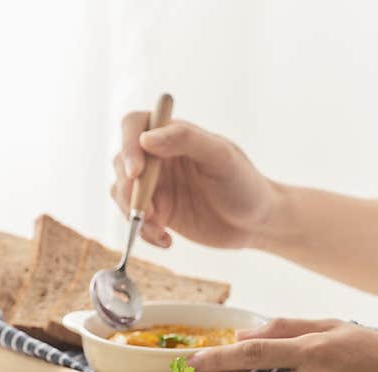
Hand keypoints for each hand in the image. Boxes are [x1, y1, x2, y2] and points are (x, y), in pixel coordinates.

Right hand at [111, 114, 277, 248]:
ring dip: (134, 214)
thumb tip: (146, 138)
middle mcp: (158, 157)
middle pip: (121, 163)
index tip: (136, 173)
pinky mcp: (157, 212)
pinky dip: (143, 233)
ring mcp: (155, 186)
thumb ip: (186, 140)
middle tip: (151, 213)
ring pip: (121, 193)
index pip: (134, 125)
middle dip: (130, 190)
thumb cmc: (244, 184)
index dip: (128, 145)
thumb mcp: (221, 157)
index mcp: (173, 134)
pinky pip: (133, 220)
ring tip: (160, 229)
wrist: (257, 224)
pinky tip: (167, 240)